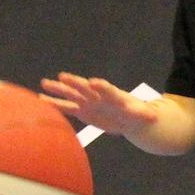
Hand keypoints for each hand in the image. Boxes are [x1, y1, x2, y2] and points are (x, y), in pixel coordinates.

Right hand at [40, 73, 156, 135]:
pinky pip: (66, 107)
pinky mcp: (81, 110)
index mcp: (113, 96)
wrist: (128, 118)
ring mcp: (88, 102)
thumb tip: (154, 117)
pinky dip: (54, 104)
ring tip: (45, 83)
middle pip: (86, 88)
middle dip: (75, 83)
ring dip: (59, 90)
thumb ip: (146, 115)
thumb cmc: (137, 115)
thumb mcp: (143, 115)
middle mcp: (98, 96)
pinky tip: (40, 100)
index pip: (107, 89)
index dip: (101, 86)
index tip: (93, 82)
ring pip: (72, 95)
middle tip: (63, 77)